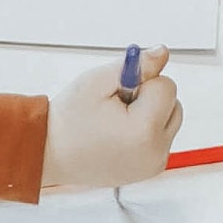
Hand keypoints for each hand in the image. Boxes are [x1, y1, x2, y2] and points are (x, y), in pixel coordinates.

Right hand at [41, 47, 182, 191]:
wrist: (49, 153)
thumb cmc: (69, 119)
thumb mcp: (98, 81)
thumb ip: (137, 65)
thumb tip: (162, 53)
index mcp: (144, 131)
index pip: (166, 86)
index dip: (140, 83)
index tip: (117, 94)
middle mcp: (155, 153)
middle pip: (173, 104)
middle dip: (149, 98)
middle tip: (115, 108)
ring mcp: (154, 164)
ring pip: (169, 121)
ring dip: (150, 114)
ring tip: (117, 122)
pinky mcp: (150, 169)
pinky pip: (161, 138)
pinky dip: (146, 131)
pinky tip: (119, 135)